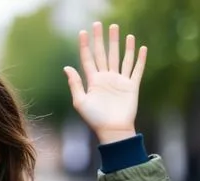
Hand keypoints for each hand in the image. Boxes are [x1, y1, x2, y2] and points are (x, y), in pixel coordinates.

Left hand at [64, 22, 146, 143]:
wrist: (112, 130)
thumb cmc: (94, 119)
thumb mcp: (80, 102)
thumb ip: (75, 84)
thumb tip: (66, 67)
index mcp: (93, 81)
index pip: (88, 59)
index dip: (85, 46)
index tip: (83, 32)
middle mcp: (106, 78)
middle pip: (103, 54)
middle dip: (101, 39)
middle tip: (100, 24)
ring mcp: (119, 81)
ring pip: (120, 57)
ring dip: (120, 44)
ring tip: (118, 29)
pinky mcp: (131, 86)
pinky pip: (136, 69)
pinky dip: (139, 59)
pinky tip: (141, 47)